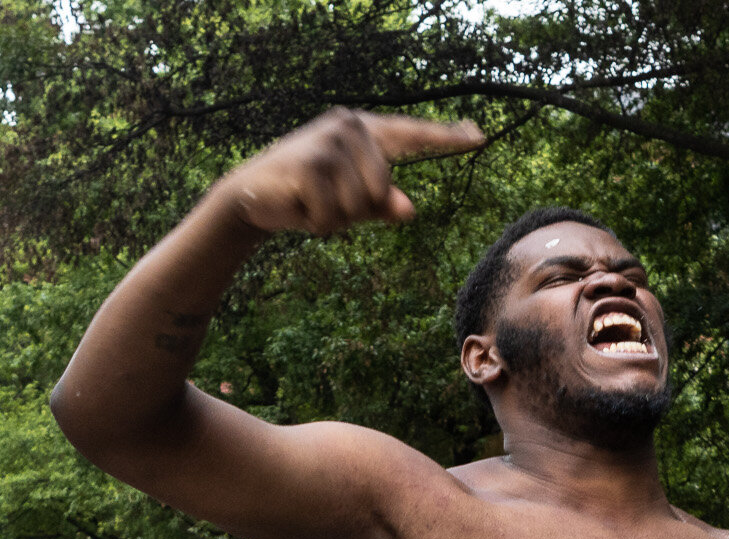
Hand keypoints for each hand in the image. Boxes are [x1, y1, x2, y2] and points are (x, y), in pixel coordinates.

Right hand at [222, 109, 484, 238]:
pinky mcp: (310, 164)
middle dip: (355, 210)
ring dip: (334, 218)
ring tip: (310, 203)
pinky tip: (297, 206)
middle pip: (382, 189)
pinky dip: (317, 223)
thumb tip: (409, 211)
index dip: (446, 139)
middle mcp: (349, 126)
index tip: (479, 137)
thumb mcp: (349, 201)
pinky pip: (334, 214)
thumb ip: (382, 204)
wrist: (249, 195)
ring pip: (359, 204)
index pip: (412, 134)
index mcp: (364, 130)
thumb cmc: (307, 196)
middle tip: (324, 202)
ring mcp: (329, 141)